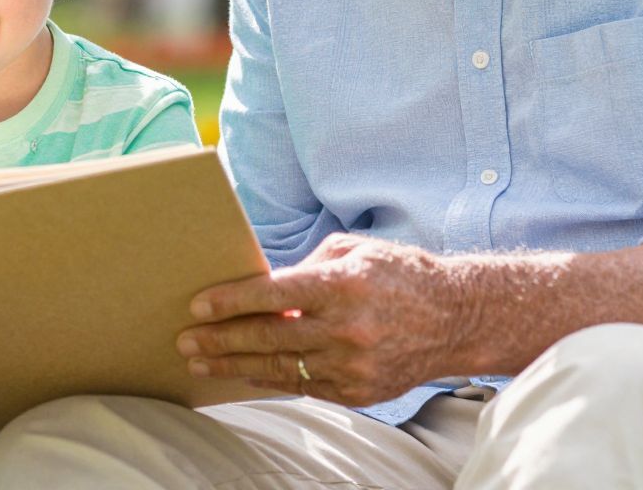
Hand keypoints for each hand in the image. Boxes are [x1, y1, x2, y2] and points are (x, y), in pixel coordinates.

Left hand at [175, 233, 473, 407]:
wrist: (457, 319)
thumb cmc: (399, 274)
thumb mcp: (353, 252)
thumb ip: (305, 269)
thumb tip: (260, 286)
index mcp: (343, 285)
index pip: (274, 294)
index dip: (231, 301)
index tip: (197, 305)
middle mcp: (347, 328)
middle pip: (269, 337)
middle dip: (221, 339)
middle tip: (185, 341)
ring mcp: (354, 365)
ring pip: (280, 368)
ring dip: (235, 366)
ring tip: (202, 363)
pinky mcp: (360, 391)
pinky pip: (304, 387)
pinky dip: (271, 379)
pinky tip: (244, 373)